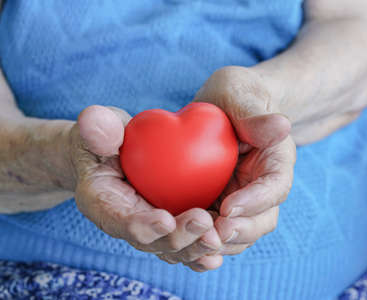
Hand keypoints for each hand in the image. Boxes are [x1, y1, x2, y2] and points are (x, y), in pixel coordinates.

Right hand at [68, 105, 223, 270]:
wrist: (115, 152)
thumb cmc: (107, 137)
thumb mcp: (99, 127)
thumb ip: (97, 126)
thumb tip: (95, 121)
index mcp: (102, 203)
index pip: (119, 220)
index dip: (142, 224)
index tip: (166, 220)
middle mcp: (125, 224)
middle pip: (151, 241)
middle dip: (178, 237)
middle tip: (204, 222)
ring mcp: (148, 230)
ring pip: (172, 249)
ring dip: (195, 248)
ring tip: (217, 241)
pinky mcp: (167, 229)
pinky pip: (184, 245)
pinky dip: (200, 251)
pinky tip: (219, 251)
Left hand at [184, 66, 296, 269]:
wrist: (225, 106)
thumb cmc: (235, 93)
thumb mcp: (241, 94)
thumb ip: (255, 114)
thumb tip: (282, 126)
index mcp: (275, 160)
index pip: (275, 186)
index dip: (256, 201)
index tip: (228, 206)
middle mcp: (262, 186)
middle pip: (262, 219)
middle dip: (238, 231)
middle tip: (210, 236)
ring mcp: (242, 199)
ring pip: (240, 233)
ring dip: (220, 243)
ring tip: (193, 245)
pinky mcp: (220, 205)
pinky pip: (215, 231)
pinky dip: (202, 242)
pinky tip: (179, 244)